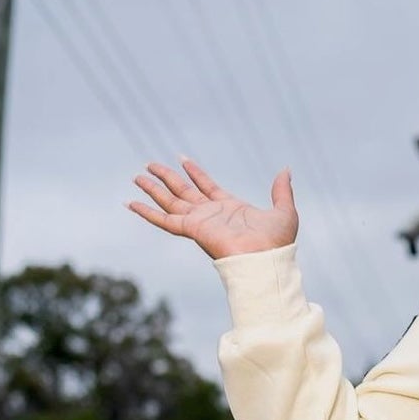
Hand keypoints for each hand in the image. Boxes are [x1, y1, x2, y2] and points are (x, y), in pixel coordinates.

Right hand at [127, 157, 297, 259]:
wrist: (267, 260)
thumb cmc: (277, 242)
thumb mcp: (284, 210)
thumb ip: (281, 190)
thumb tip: (286, 169)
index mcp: (230, 209)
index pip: (207, 187)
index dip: (195, 173)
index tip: (182, 159)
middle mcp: (211, 215)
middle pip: (183, 192)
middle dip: (167, 178)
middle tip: (149, 165)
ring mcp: (200, 222)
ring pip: (170, 201)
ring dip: (154, 189)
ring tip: (137, 176)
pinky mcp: (192, 229)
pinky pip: (164, 220)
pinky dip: (147, 212)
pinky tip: (132, 203)